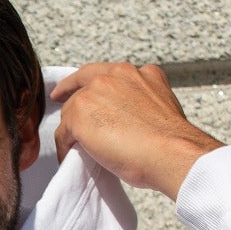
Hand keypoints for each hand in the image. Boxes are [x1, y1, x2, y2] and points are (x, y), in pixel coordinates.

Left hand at [49, 64, 223, 199]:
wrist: (171, 153)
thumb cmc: (171, 142)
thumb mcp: (161, 106)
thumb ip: (141, 101)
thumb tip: (130, 118)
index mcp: (137, 74)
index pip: (104, 72)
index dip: (87, 80)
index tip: (75, 86)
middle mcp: (115, 76)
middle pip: (83, 86)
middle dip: (71, 96)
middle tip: (59, 101)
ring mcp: (96, 92)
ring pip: (72, 110)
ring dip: (71, 129)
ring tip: (73, 147)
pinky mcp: (80, 114)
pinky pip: (63, 133)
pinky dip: (65, 147)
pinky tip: (70, 156)